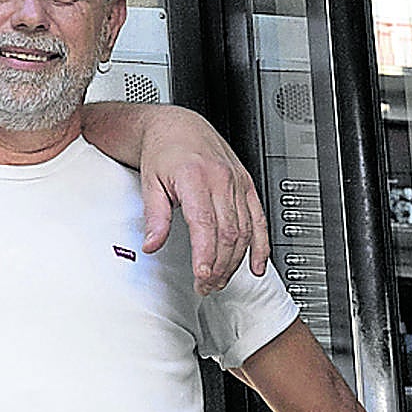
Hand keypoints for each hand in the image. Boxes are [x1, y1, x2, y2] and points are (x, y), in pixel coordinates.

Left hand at [138, 107, 268, 293]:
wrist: (178, 126)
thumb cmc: (162, 151)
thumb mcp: (149, 182)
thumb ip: (154, 216)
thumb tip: (152, 245)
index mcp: (196, 178)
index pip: (205, 224)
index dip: (206, 254)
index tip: (201, 276)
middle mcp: (221, 180)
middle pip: (228, 233)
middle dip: (219, 265)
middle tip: (206, 286)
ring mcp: (238, 183)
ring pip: (244, 230)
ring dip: (235, 261)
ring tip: (221, 280)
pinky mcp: (247, 186)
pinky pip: (259, 219)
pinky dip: (261, 245)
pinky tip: (257, 265)